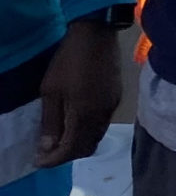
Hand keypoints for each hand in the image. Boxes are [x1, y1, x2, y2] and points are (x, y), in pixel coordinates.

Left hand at [36, 19, 121, 167]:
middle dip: (66, 155)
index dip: (53, 160)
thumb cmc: (68, 61)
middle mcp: (102, 117)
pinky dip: (88, 131)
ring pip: (96, 137)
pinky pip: (102, 124)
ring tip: (60, 139)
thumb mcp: (51, 91)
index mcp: (85, 116)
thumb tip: (48, 147)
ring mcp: (112, 107)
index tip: (38, 161)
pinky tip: (76, 122)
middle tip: (48, 152)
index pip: (70, 150)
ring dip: (78, 143)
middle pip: (86, 148)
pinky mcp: (116, 98)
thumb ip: (51, 122)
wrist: (97, 34)